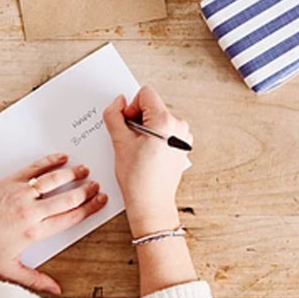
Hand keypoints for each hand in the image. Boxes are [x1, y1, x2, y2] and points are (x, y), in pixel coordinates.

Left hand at [0, 153, 107, 295]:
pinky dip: (50, 162)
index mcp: (34, 232)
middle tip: (97, 185)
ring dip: (73, 174)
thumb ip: (34, 279)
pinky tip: (61, 158)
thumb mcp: (6, 268)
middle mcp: (31, 211)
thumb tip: (56, 290)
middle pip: (67, 199)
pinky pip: (35, 168)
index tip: (100, 202)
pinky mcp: (10, 181)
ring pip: (55, 181)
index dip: (89, 209)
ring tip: (85, 170)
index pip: (70, 218)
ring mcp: (21, 193)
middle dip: (86, 191)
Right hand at [103, 86, 191, 236]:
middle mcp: (179, 126)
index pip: (145, 94)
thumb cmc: (137, 178)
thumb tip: (118, 101)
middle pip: (153, 106)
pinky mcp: (183, 146)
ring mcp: (184, 137)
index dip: (131, 107)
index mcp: (166, 121)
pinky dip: (155, 138)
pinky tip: (148, 155)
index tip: (128, 126)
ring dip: (146, 129)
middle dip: (139, 119)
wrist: (151, 203)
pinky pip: (166, 132)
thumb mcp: (119, 142)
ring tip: (140, 151)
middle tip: (132, 142)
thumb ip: (114, 115)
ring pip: (159, 119)